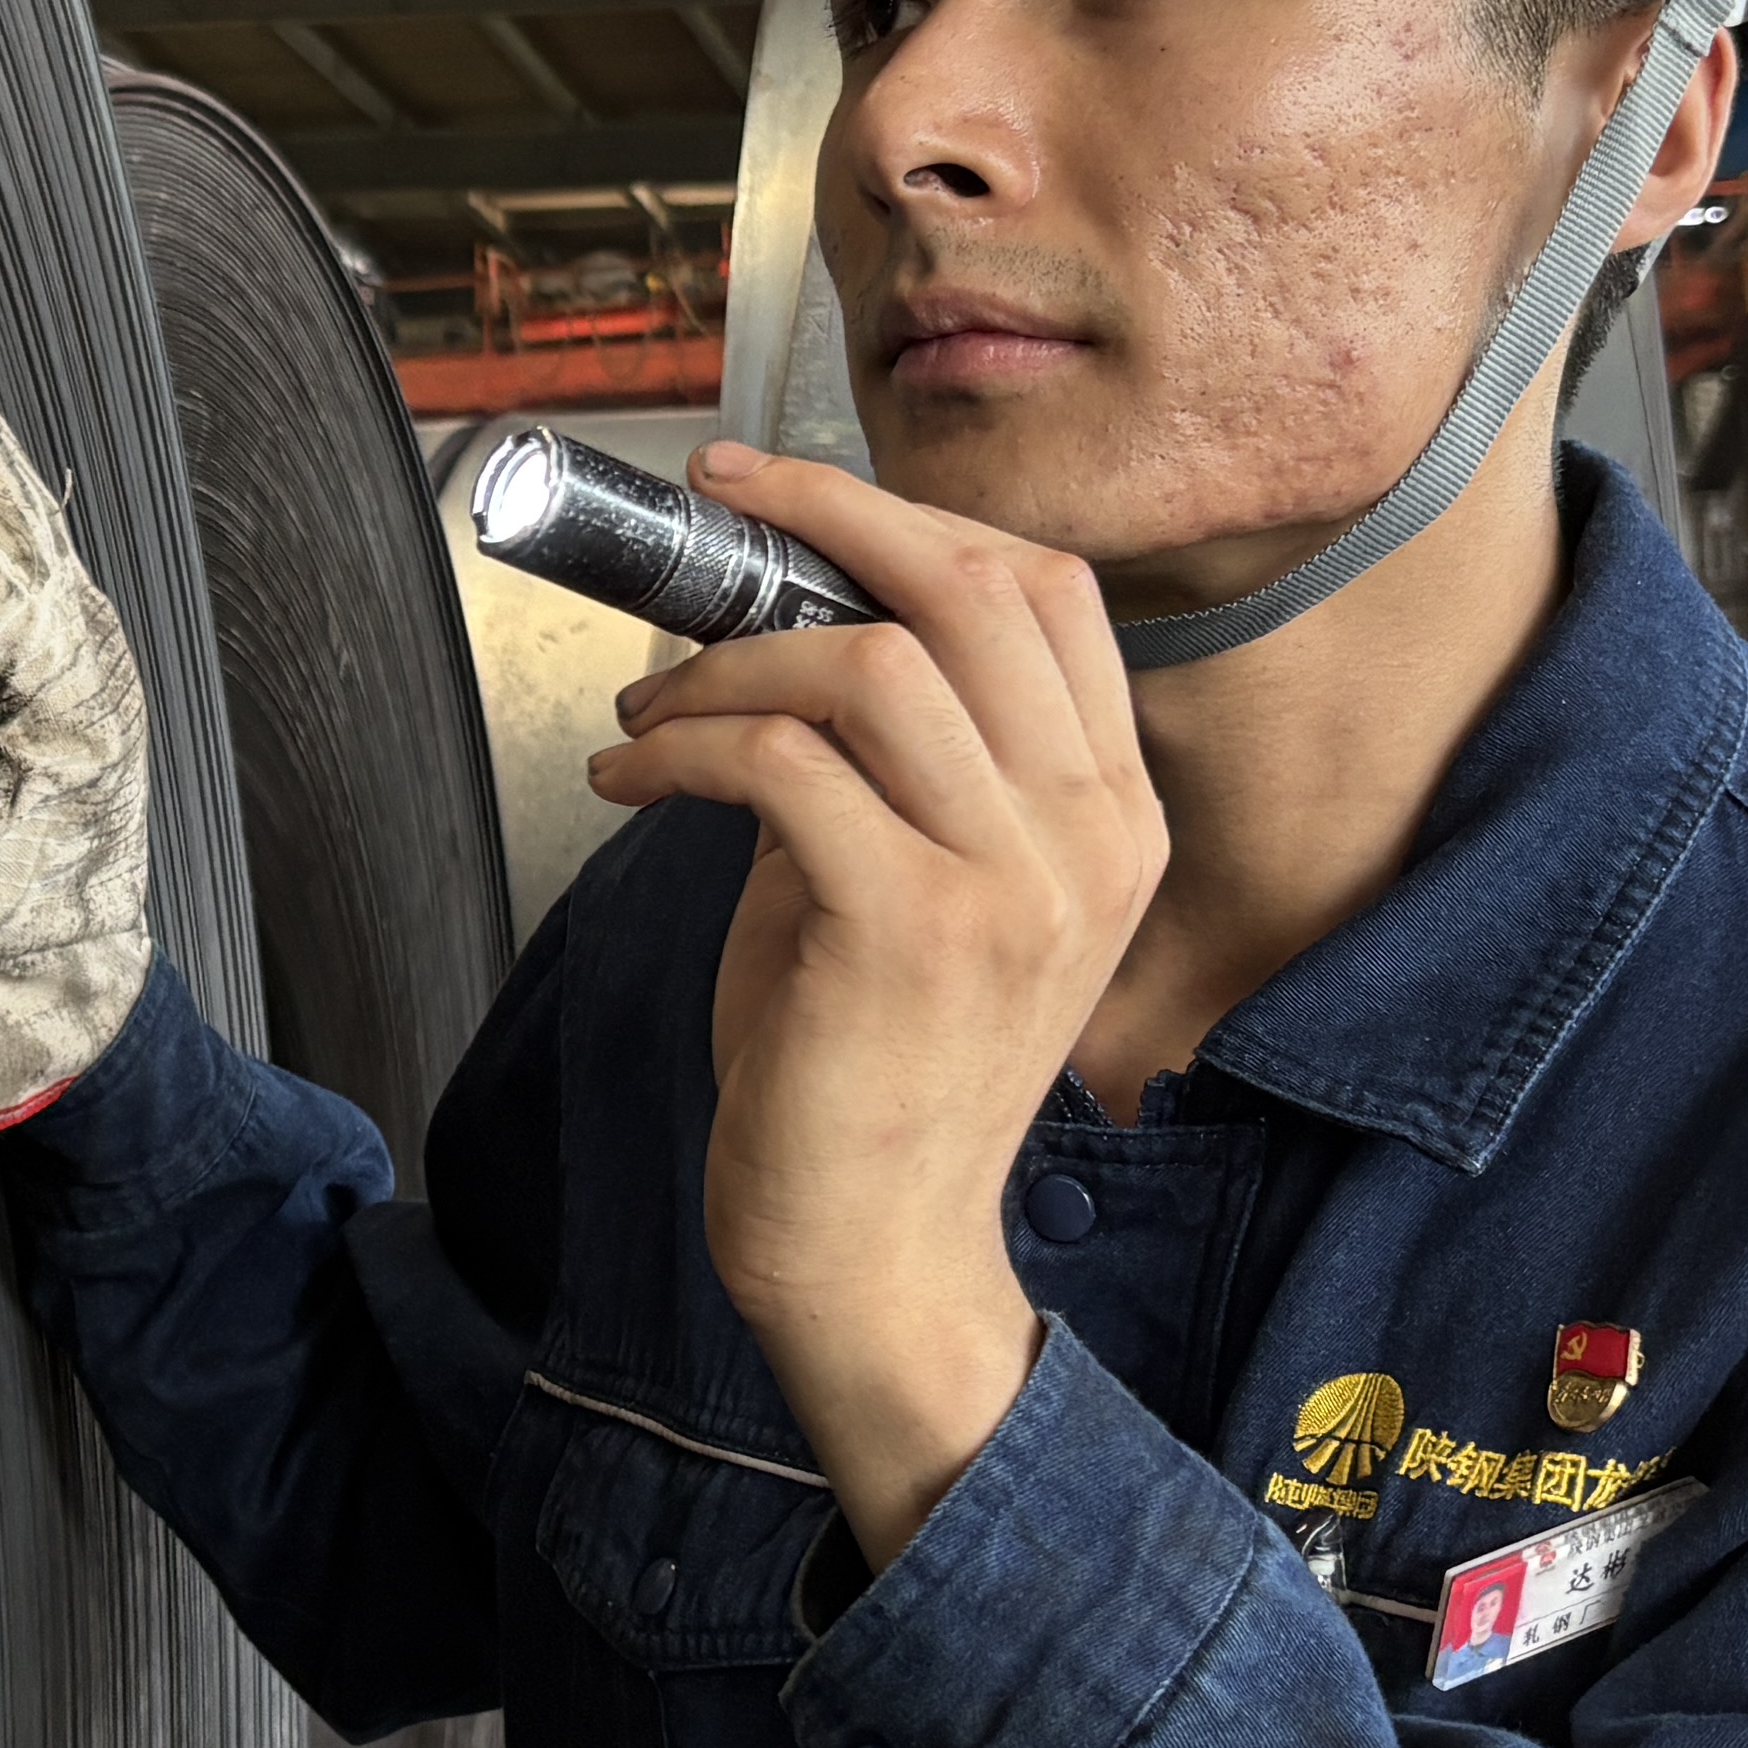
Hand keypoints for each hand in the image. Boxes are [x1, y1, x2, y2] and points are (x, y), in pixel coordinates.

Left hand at [583, 443, 1167, 1564]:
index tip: (788, 496)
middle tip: (711, 513)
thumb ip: (894, 764)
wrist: (877, 1251)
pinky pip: (784, 769)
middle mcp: (1091, 836)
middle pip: (976, 593)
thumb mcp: (924, 888)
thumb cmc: (873, 1073)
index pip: (1046, 596)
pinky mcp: (913, 930)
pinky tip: (634, 776)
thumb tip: (782, 636)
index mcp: (1112, 814)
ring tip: (656, 709)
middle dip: (826, 521)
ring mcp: (1016, 884)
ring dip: (731, 663)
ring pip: (871, 669)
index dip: (910, 519)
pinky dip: (687, 746)